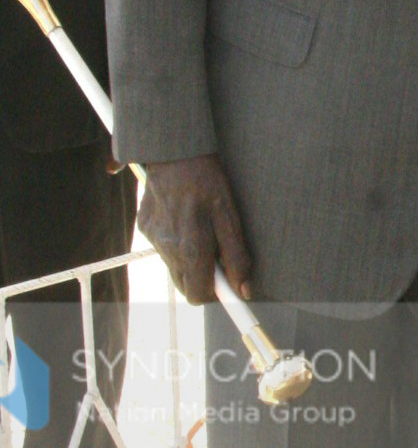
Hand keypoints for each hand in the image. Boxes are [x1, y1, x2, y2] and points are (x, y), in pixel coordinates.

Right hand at [139, 154, 252, 305]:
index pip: (199, 295)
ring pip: (175, 267)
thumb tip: (244, 290)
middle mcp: (167, 247)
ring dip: (190, 259)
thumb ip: (236, 256)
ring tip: (201, 230)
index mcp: (190, 247)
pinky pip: (164, 247)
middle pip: (186, 285)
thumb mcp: (230, 217)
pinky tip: (184, 219)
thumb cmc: (208, 181)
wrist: (173, 151)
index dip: (216, 296)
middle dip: (204, 279)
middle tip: (219, 257)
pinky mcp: (144, 226)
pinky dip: (176, 242)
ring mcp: (152, 237)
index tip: (230, 293)